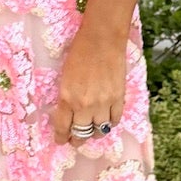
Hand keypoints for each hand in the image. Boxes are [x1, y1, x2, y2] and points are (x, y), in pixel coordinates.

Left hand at [51, 24, 126, 144]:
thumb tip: (69, 113)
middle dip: (77, 140)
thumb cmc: (79, 53)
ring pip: (99, 130)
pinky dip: (110, 123)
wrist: (102, 40)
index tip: (61, 141)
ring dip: (94, 133)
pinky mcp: (118, 98)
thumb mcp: (65, 77)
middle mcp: (84, 105)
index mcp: (67, 98)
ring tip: (92, 132)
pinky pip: (115, 120)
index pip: (63, 127)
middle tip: (75, 141)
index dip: (62, 137)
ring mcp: (104, 103)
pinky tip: (106, 121)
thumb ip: (67, 97)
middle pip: (81, 133)